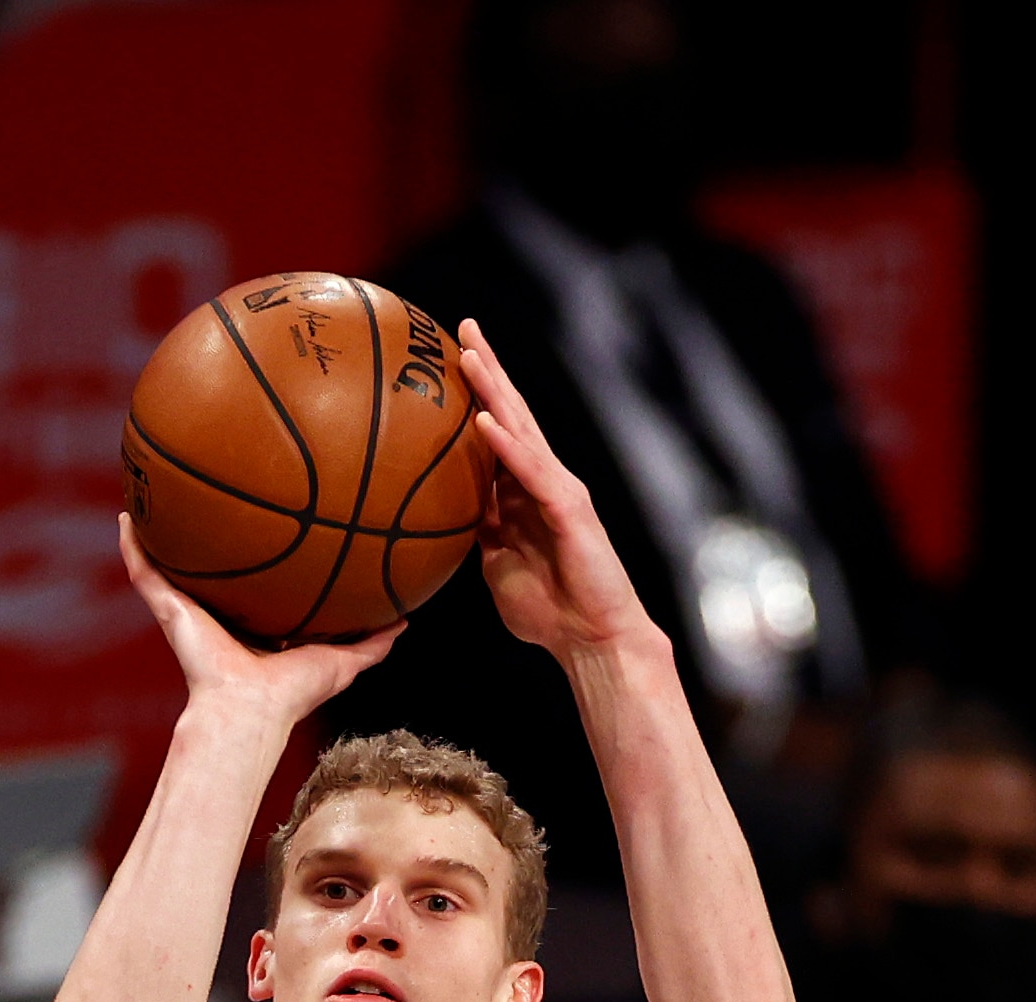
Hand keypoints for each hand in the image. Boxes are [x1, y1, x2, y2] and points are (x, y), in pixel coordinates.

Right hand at [122, 517, 396, 728]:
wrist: (250, 708)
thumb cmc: (292, 694)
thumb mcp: (343, 661)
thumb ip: (371, 643)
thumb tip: (406, 621)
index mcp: (254, 629)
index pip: (253, 589)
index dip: (258, 563)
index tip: (265, 532)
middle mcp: (220, 616)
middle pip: (211, 571)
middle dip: (208, 541)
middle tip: (210, 502)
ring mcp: (191, 612)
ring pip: (171, 567)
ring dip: (162, 536)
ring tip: (157, 497)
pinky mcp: (169, 610)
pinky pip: (145, 572)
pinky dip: (132, 546)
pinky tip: (127, 516)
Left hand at [453, 320, 661, 663]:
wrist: (593, 639)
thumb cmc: (548, 611)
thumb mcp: (496, 565)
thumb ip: (477, 534)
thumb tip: (442, 520)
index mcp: (524, 492)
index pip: (495, 432)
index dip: (476, 393)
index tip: (448, 359)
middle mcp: (543, 481)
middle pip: (511, 414)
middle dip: (487, 370)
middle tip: (462, 329)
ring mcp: (557, 491)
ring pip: (521, 431)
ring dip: (494, 391)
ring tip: (469, 355)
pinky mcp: (569, 510)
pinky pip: (531, 473)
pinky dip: (506, 446)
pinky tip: (484, 421)